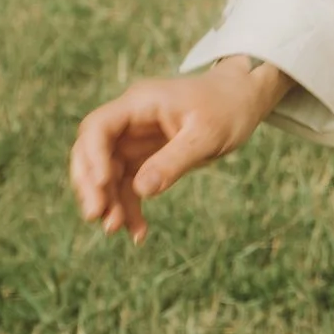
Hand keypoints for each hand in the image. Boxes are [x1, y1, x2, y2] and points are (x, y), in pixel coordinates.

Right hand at [68, 58, 288, 241]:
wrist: (243, 101)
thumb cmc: (228, 108)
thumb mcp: (207, 134)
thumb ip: (175, 160)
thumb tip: (141, 190)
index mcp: (141, 103)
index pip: (98, 127)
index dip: (93, 156)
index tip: (103, 183)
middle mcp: (131, 121)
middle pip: (92, 152)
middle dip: (90, 185)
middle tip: (96, 216)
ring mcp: (135, 141)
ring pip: (106, 174)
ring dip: (108, 202)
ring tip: (116, 229)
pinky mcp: (145, 159)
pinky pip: (128, 186)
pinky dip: (129, 208)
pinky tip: (139, 232)